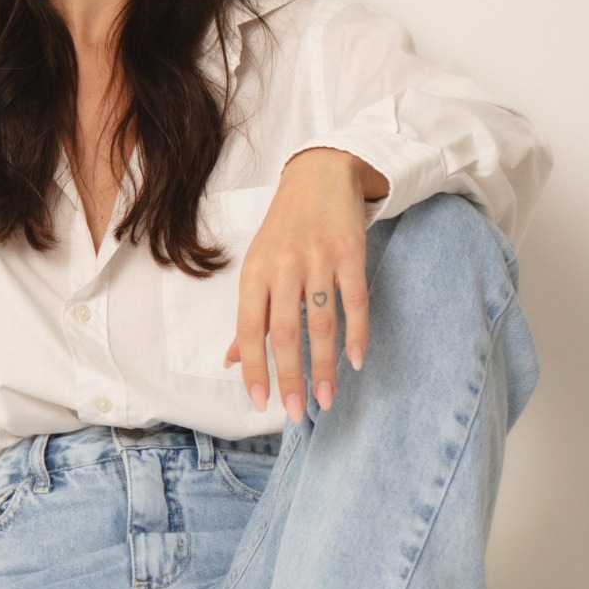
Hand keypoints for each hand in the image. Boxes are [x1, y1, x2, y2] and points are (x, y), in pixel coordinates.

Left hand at [225, 149, 387, 421]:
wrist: (318, 176)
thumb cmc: (283, 230)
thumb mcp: (257, 266)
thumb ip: (249, 315)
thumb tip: (231, 361)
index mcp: (254, 273)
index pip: (249, 329)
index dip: (253, 368)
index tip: (260, 403)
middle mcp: (282, 267)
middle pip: (284, 332)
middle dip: (290, 377)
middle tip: (298, 412)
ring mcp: (317, 259)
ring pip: (320, 322)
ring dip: (325, 365)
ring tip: (327, 398)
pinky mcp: (349, 253)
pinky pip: (354, 300)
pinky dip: (357, 333)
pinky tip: (356, 360)